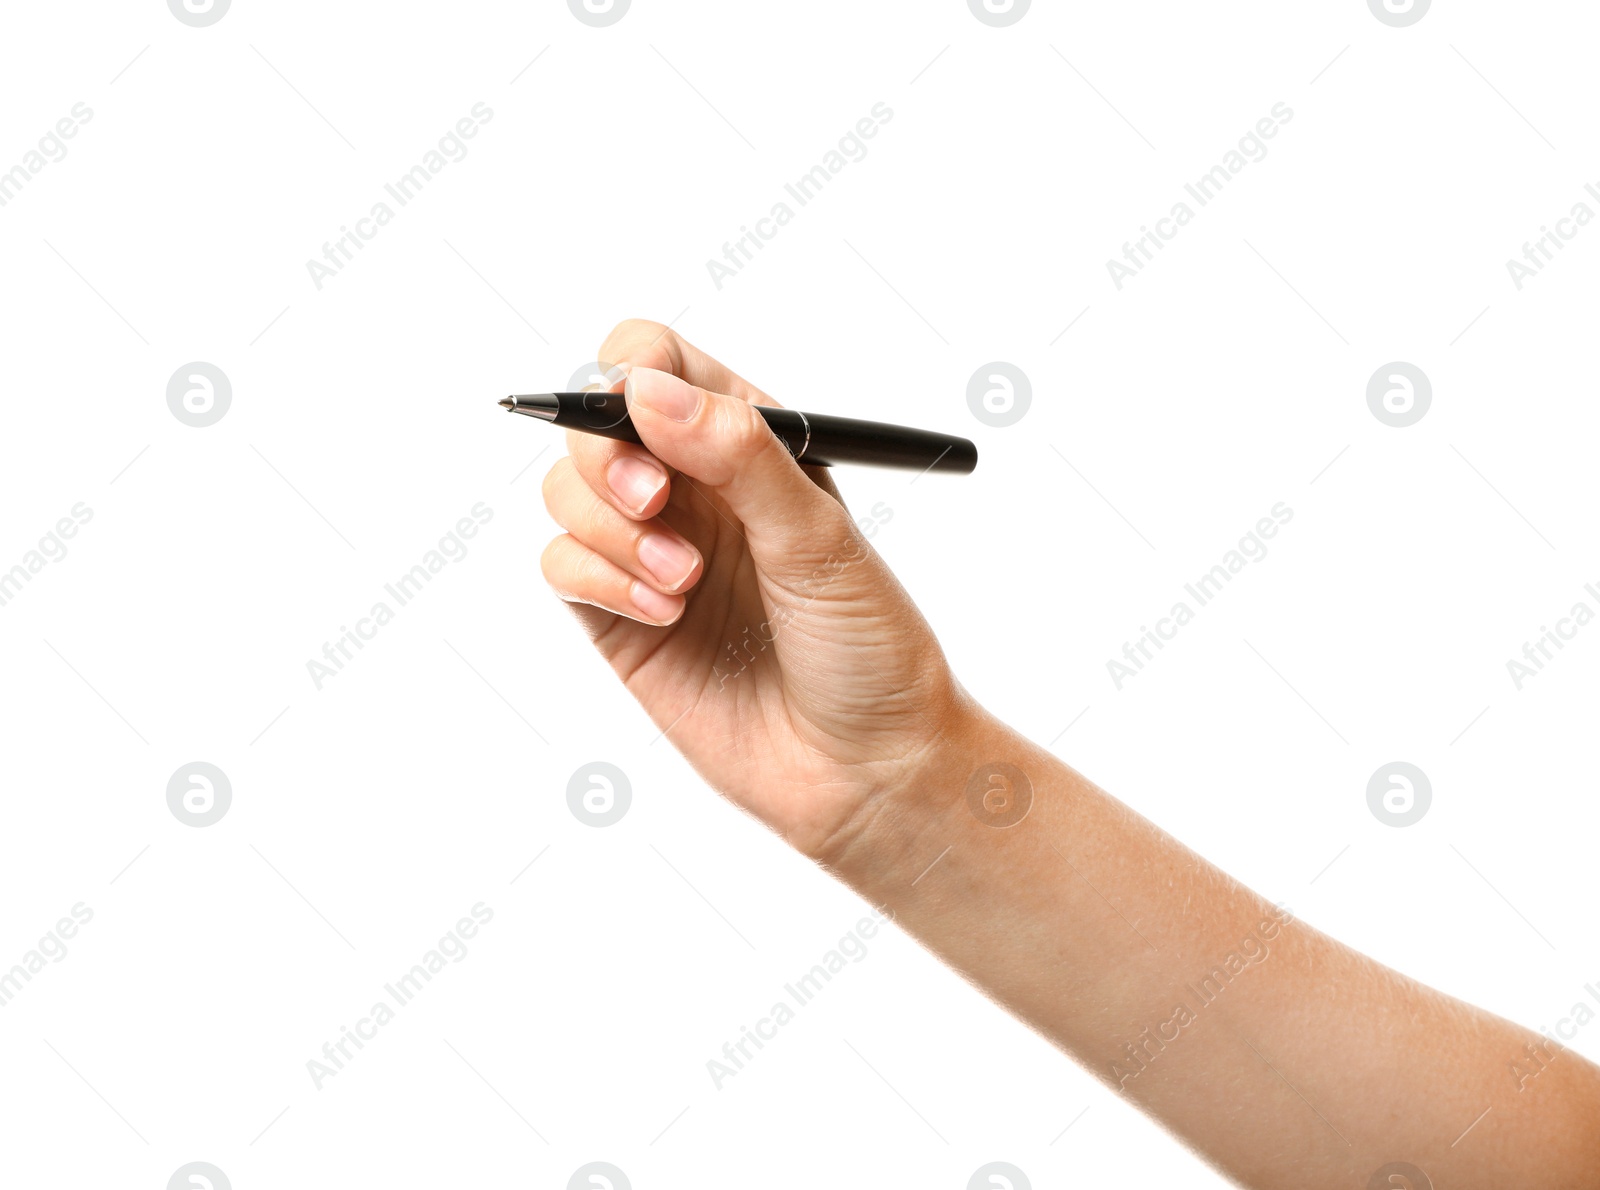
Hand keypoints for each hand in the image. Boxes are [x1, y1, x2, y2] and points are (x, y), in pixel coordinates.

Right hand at [539, 320, 968, 861]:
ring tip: (681, 579)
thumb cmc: (868, 649)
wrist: (866, 771)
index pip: (658, 363)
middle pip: (594, 424)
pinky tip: (662, 612)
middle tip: (654, 501)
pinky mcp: (620, 619)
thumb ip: (736, 454)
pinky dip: (598, 578)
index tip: (639, 412)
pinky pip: (560, 566)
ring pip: (566, 492)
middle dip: (609, 457)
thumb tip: (647, 386)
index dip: (633, 372)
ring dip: (611, 530)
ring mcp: (651, 552)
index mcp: (748, 447)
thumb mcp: (818, 539)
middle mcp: (694, 490)